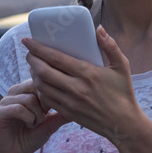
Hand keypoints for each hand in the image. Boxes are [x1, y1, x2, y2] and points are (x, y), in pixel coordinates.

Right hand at [0, 79, 69, 152]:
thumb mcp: (51, 124)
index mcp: (26, 90)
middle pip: (36, 86)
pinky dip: (28, 118)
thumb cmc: (32, 137)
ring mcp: (5, 101)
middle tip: (44, 117)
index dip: (51, 96)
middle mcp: (14, 91)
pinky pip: (17, 108)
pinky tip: (29, 125)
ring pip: (28, 99)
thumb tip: (82, 104)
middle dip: (45, 105)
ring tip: (35, 124)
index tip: (51, 111)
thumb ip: (62, 113)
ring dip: (37, 115)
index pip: (42, 80)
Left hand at [22, 26, 145, 146]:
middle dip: (32, 60)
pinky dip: (40, 90)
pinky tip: (41, 83)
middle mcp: (76, 88)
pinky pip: (46, 100)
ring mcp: (70, 102)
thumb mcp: (122, 66)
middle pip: (43, 72)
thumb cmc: (123, 93)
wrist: (124, 124)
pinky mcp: (68, 113)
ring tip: (34, 66)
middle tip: (29, 52)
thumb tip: (98, 29)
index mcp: (88, 73)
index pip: (56, 58)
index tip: (28, 40)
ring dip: (33, 75)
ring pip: (42, 86)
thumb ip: (110, 46)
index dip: (38, 48)